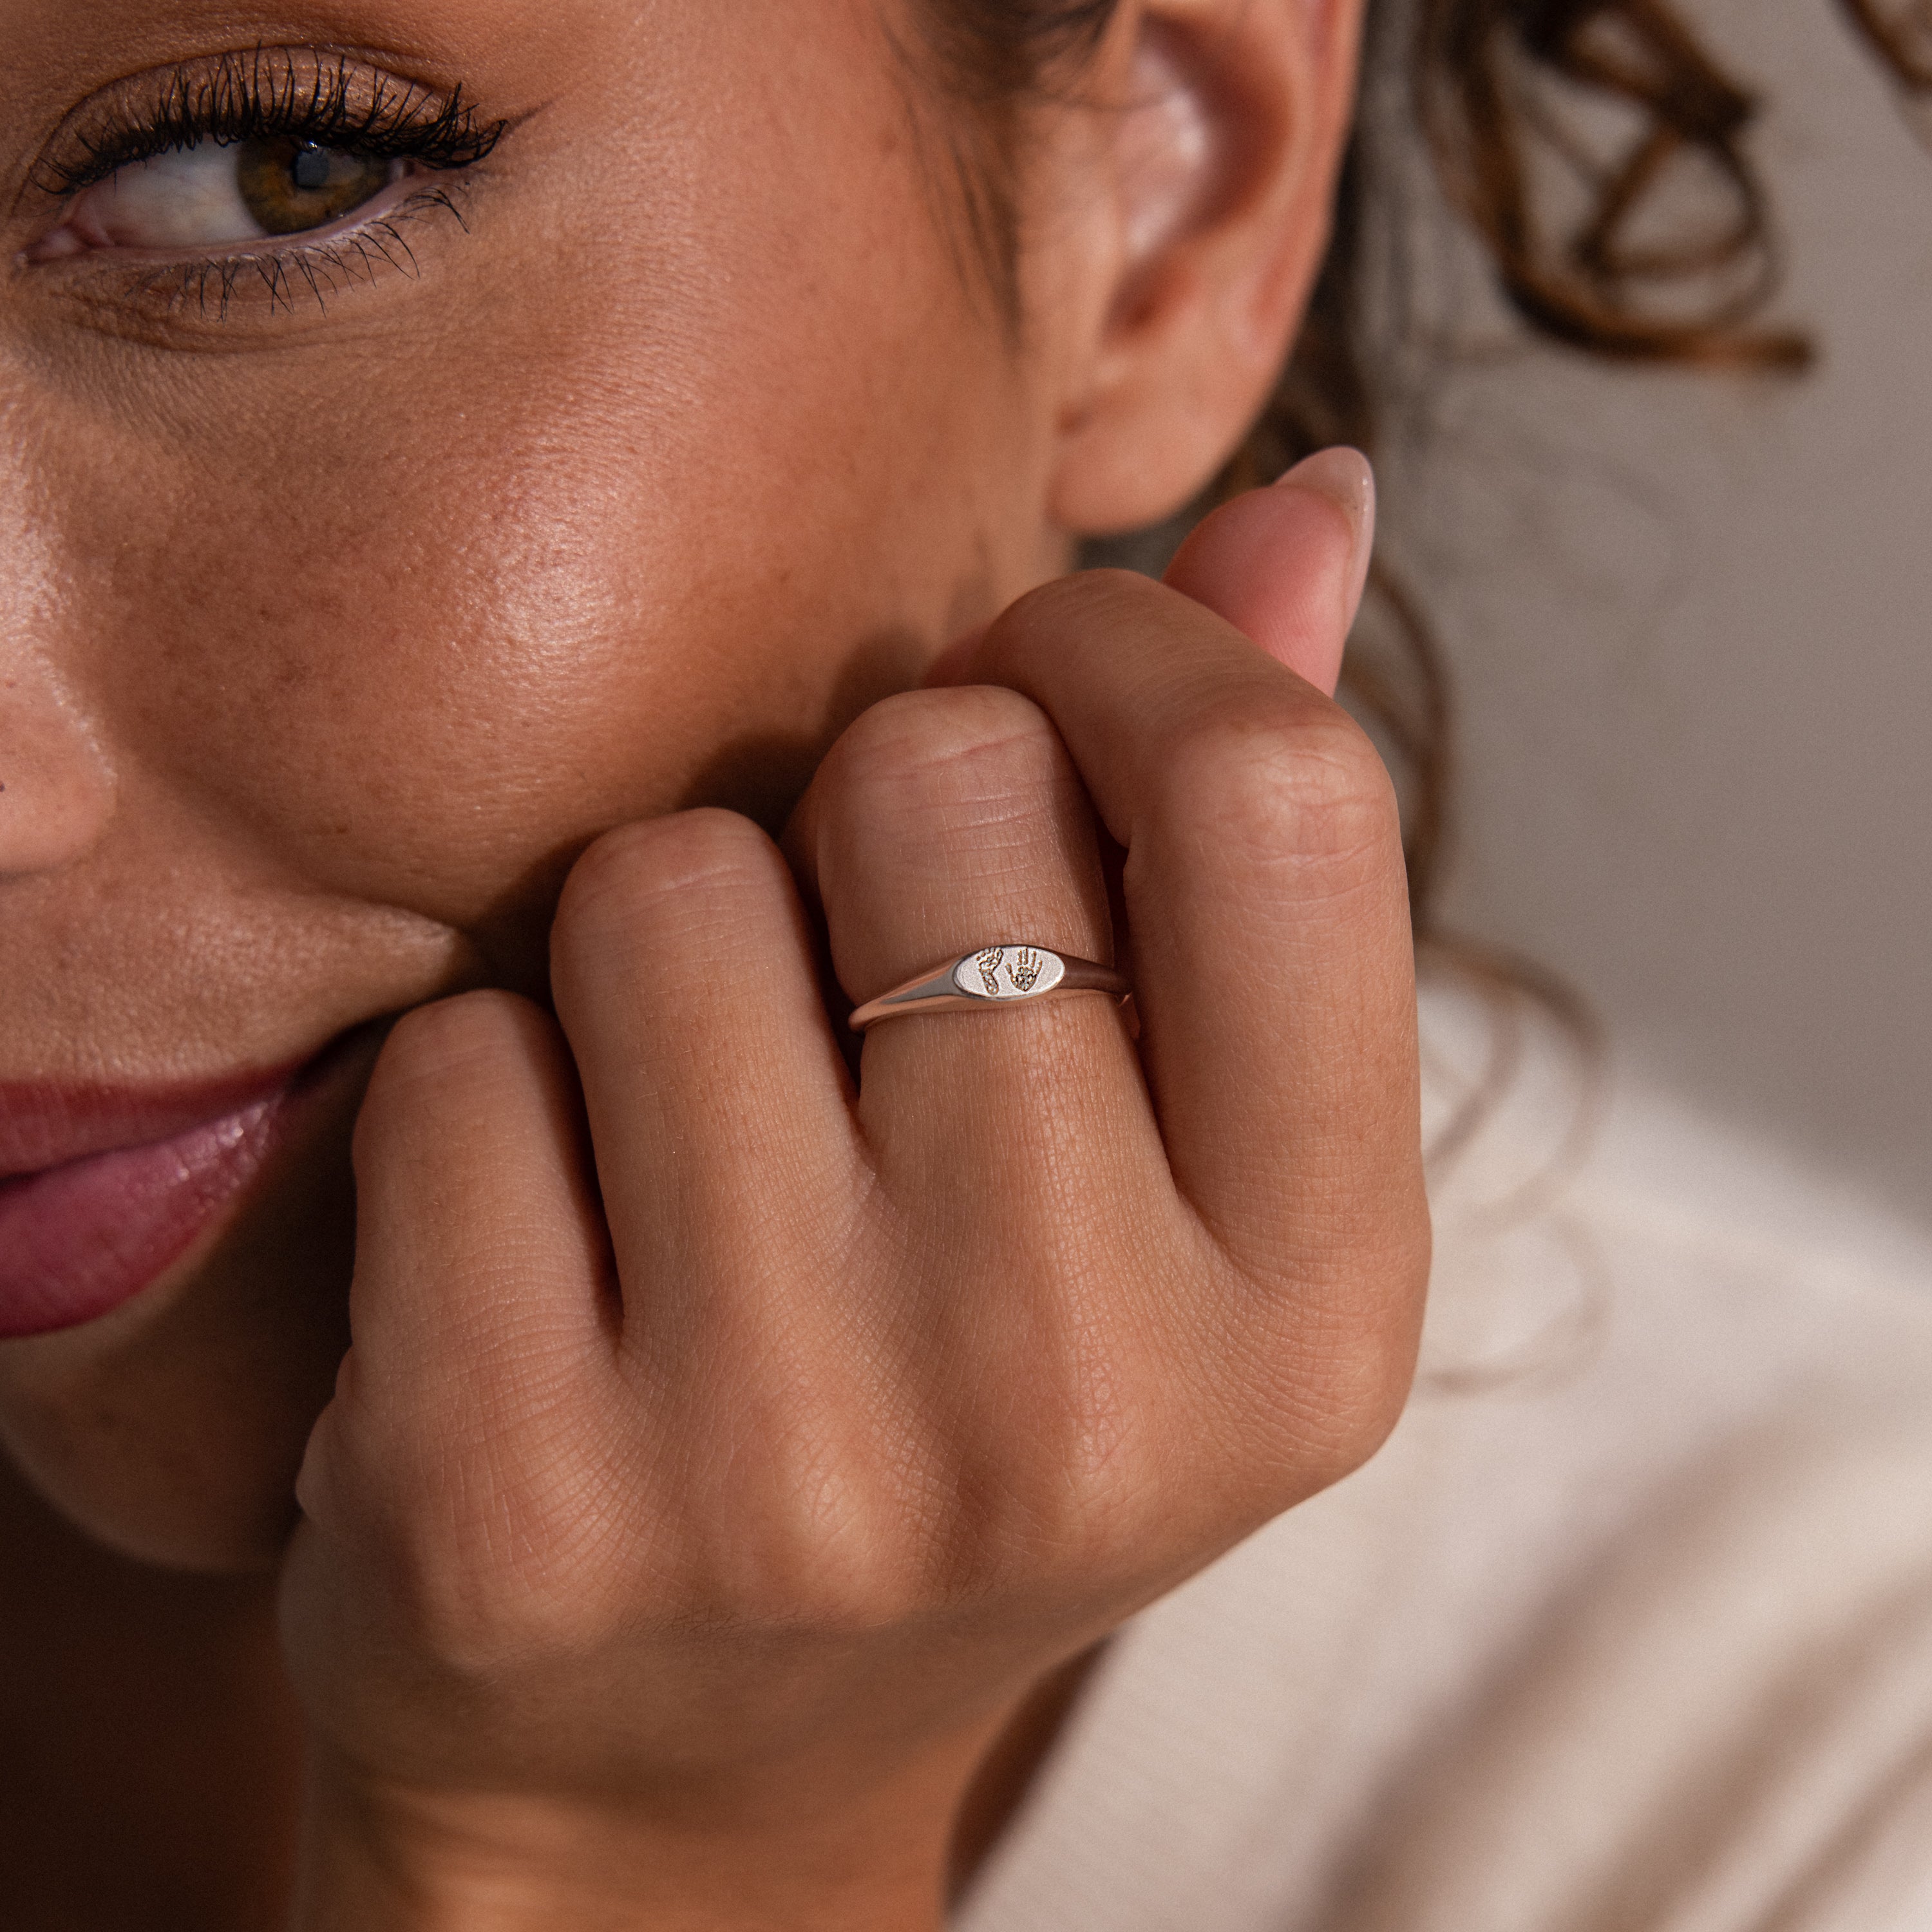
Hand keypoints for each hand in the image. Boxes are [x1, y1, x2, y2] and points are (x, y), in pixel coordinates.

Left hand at [279, 454, 1429, 1928]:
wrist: (690, 1770)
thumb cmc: (966, 1409)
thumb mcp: (1178, 1178)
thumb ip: (1249, 848)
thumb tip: (1314, 493)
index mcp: (1314, 1306)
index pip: (1275, 790)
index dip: (1127, 656)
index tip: (1033, 700)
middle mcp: (1088, 1402)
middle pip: (937, 786)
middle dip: (864, 812)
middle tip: (849, 980)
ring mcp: (798, 1473)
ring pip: (667, 889)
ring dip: (661, 943)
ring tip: (699, 1128)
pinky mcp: (517, 1509)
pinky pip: (461, 1061)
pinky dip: (489, 1092)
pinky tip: (552, 1243)